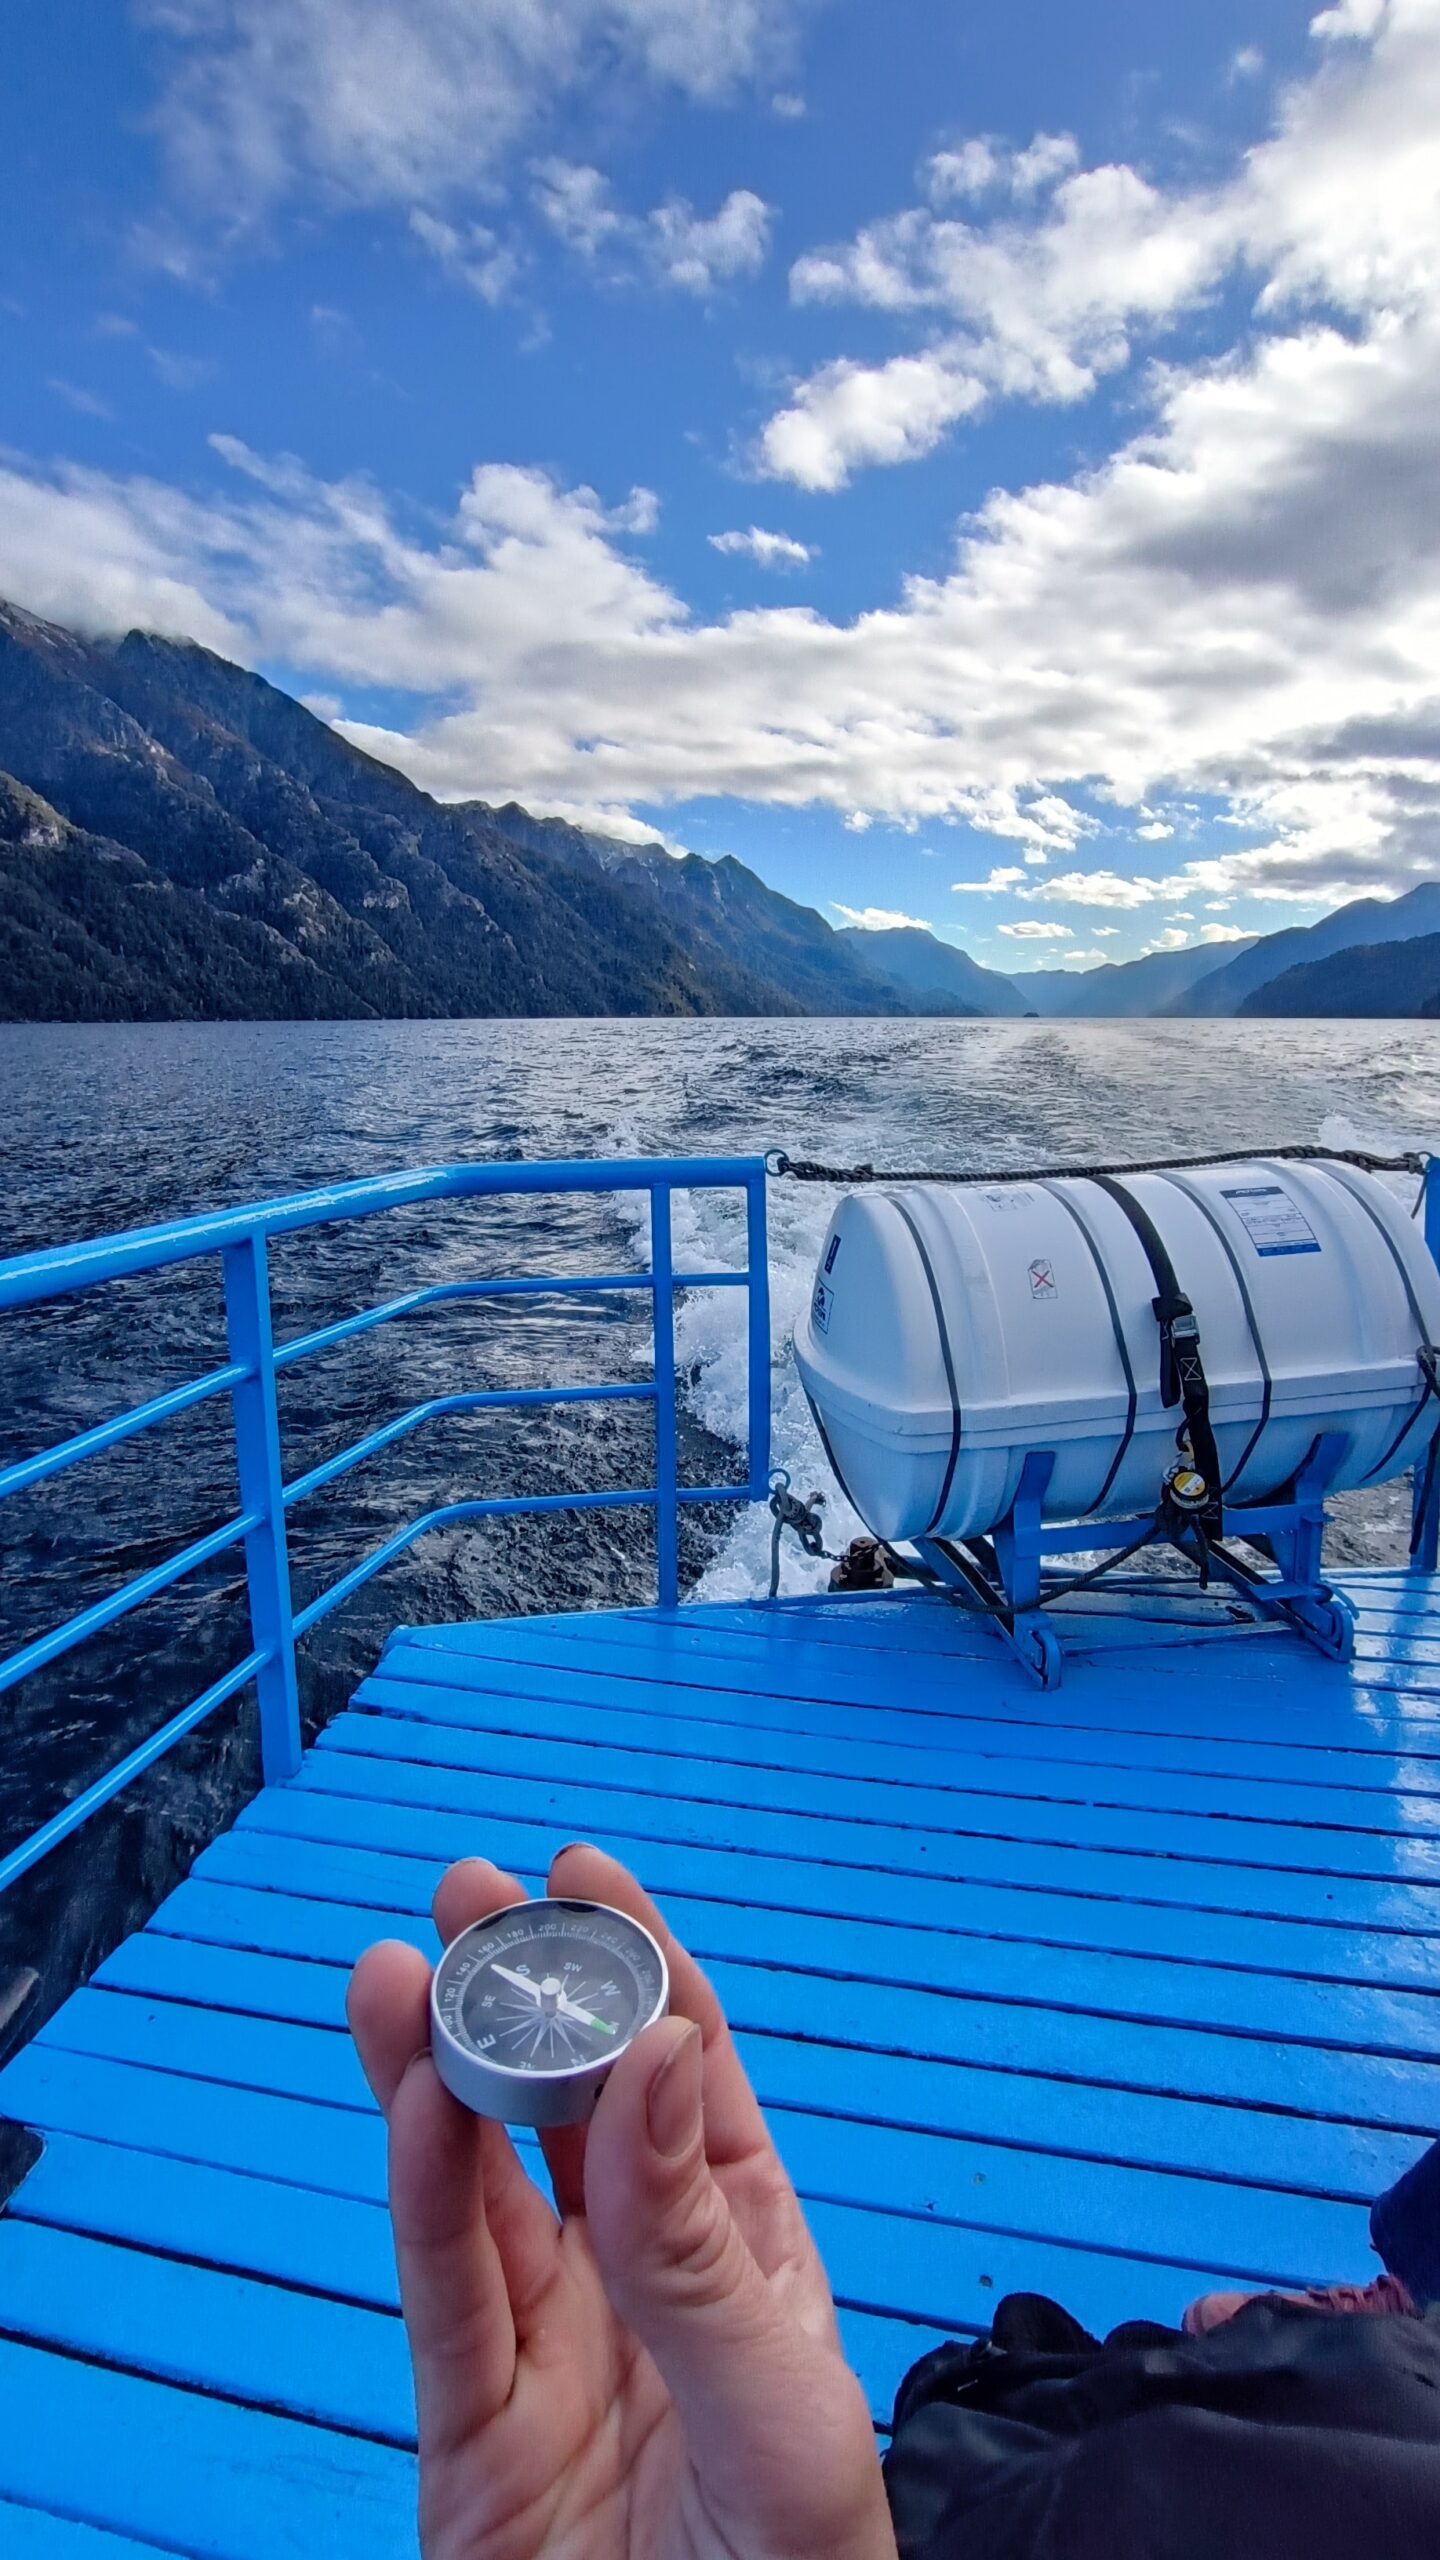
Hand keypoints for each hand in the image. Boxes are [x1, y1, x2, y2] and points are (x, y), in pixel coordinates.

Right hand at [348, 1842, 896, 2559]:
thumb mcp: (776, 2406)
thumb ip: (700, 2240)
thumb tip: (655, 2053)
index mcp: (750, 2260)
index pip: (689, 2084)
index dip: (642, 1972)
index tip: (587, 1874)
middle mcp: (647, 2286)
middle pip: (570, 2114)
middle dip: (523, 1998)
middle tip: (471, 1892)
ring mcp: (555, 2355)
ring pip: (485, 2188)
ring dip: (441, 2075)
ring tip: (402, 1970)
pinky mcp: (474, 2438)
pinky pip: (445, 2301)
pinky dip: (421, 2201)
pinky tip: (408, 2108)